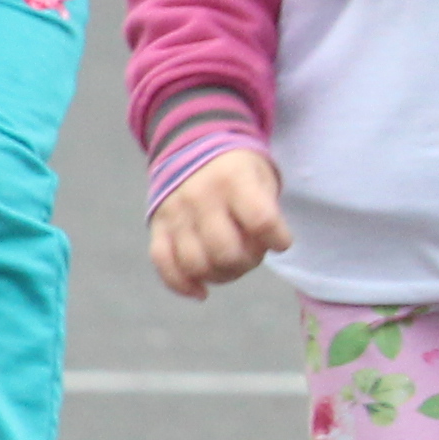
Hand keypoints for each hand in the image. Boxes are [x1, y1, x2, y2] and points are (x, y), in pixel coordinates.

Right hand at [148, 147, 289, 297]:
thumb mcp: (261, 177)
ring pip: (195, 263)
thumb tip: (264, 249)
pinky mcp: (157, 227)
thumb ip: (266, 211)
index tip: (281, 242)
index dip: (278, 240)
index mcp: (234, 181)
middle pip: (225, 251)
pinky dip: (182, 285)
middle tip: (253, 255)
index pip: (261, 221)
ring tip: (232, 267)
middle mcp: (201, 198)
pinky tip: (202, 291)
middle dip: (247, 263)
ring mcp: (175, 214)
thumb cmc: (239, 171)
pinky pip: (163, 264)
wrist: (192, 148)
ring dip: (220, 276)